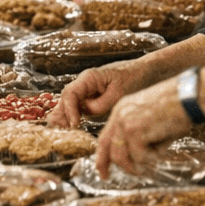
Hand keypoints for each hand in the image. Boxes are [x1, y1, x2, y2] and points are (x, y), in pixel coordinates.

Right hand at [47, 57, 161, 126]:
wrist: (145, 73)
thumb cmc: (133, 79)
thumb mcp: (120, 92)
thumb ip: (101, 103)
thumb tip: (87, 112)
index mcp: (88, 78)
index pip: (71, 94)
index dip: (69, 110)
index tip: (75, 124)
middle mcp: (83, 85)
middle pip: (65, 100)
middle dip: (61, 115)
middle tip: (60, 131)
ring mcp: (86, 93)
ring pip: (69, 106)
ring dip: (64, 118)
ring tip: (59, 132)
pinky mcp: (91, 101)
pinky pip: (78, 110)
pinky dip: (73, 119)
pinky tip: (70, 129)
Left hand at [95, 82, 190, 176]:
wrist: (188, 96)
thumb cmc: (178, 107)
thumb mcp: (152, 119)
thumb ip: (140, 136)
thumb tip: (139, 159)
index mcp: (121, 110)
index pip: (105, 138)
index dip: (103, 157)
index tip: (103, 171)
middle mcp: (119, 115)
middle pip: (108, 149)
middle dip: (114, 166)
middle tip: (129, 174)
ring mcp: (125, 123)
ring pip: (121, 157)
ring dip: (138, 164)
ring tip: (154, 161)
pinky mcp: (135, 131)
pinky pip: (140, 156)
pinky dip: (153, 156)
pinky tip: (164, 146)